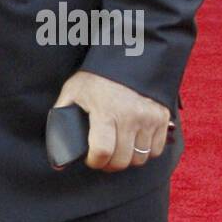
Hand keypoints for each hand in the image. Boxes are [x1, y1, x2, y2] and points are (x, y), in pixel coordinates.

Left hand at [52, 70, 171, 170]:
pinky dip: (145, 151)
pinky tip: (134, 142)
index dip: (94, 162)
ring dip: (127, 158)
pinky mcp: (163, 118)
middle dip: (109, 163)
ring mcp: (149, 117)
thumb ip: (62, 119)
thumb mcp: (73, 93)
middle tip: (103, 156)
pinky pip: (156, 150)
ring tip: (118, 149)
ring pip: (140, 159)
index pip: (102, 152)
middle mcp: (130, 116)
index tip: (91, 159)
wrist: (127, 58)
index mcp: (105, 110)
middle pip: (122, 160)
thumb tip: (58, 154)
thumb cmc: (95, 78)